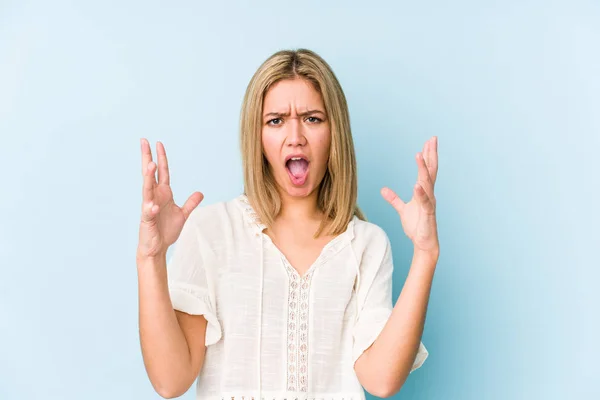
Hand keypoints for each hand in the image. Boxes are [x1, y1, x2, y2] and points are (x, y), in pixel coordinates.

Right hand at [137, 138, 203, 258]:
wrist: (157, 247)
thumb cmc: (166, 230)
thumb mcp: (183, 214)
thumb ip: (190, 203)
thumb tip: (200, 193)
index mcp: (163, 193)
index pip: (162, 172)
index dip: (161, 158)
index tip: (158, 143)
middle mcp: (154, 197)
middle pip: (150, 174)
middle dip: (147, 158)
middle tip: (144, 141)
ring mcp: (149, 207)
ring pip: (147, 189)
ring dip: (148, 177)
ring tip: (151, 165)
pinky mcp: (147, 220)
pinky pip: (149, 212)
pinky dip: (151, 208)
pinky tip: (154, 205)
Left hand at [381, 136, 438, 255]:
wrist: (423, 243)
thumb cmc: (417, 226)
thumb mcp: (402, 210)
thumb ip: (394, 199)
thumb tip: (383, 189)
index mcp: (424, 192)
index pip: (426, 170)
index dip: (427, 156)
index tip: (428, 142)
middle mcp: (429, 194)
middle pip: (431, 171)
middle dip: (431, 154)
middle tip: (432, 138)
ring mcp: (429, 203)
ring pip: (427, 183)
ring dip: (423, 169)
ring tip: (420, 155)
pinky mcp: (428, 214)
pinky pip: (425, 202)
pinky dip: (421, 193)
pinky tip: (416, 184)